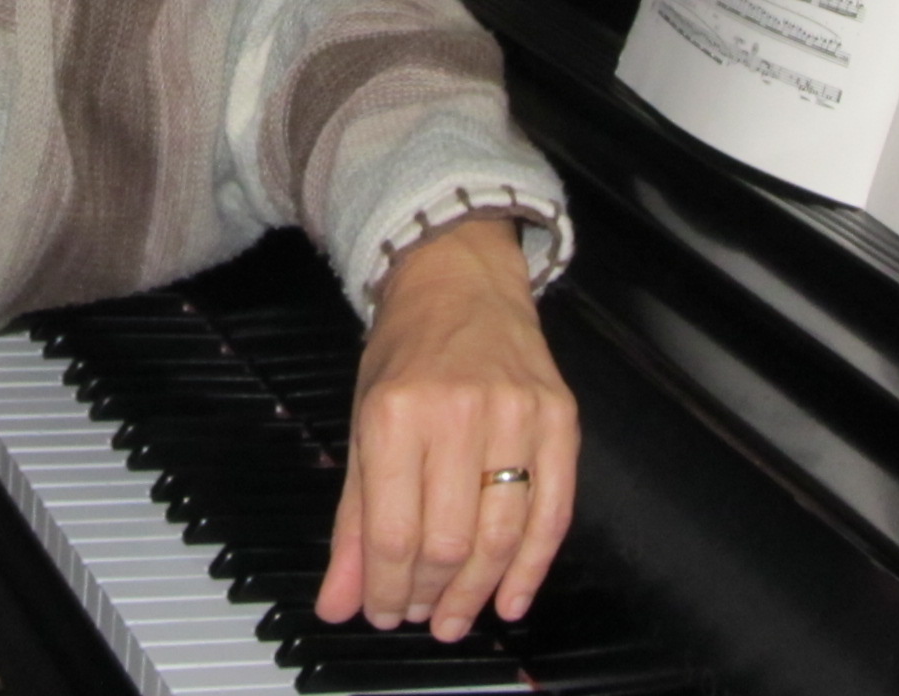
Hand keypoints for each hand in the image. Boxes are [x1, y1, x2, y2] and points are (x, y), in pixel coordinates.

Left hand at [317, 219, 577, 643]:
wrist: (459, 282)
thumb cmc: (405, 355)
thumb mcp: (363, 427)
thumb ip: (353, 522)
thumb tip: (338, 603)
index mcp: (395, 414)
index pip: (393, 533)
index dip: (387, 589)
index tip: (381, 611)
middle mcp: (457, 413)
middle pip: (448, 542)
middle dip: (430, 595)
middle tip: (421, 616)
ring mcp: (516, 414)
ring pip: (502, 536)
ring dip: (478, 592)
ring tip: (457, 617)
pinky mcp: (560, 418)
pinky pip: (553, 513)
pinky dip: (533, 568)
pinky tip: (512, 597)